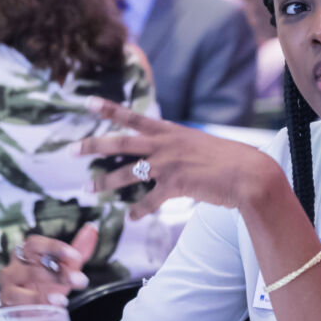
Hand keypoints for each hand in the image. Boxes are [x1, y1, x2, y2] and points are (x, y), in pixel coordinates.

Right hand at [0, 224, 96, 306]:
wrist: (37, 313)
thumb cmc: (50, 285)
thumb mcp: (66, 268)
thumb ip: (79, 249)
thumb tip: (92, 228)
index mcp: (27, 252)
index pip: (35, 243)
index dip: (55, 248)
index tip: (76, 257)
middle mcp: (13, 266)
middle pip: (32, 265)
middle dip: (58, 274)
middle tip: (80, 280)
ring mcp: (7, 285)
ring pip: (22, 284)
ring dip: (43, 293)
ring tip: (62, 300)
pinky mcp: (6, 304)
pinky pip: (17, 304)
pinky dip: (34, 306)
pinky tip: (50, 310)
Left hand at [80, 97, 282, 217]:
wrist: (249, 174)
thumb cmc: (229, 160)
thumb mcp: (199, 144)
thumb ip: (178, 146)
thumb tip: (164, 152)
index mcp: (171, 131)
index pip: (134, 116)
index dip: (109, 109)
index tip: (88, 103)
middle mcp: (165, 144)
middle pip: (120, 142)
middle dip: (93, 145)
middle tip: (71, 149)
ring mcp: (169, 164)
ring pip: (127, 173)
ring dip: (105, 182)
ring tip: (88, 189)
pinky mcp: (176, 185)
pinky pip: (149, 201)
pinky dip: (138, 210)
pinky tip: (131, 217)